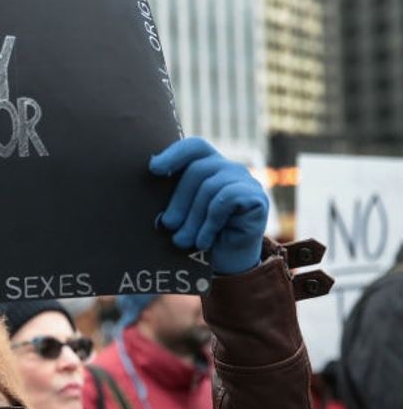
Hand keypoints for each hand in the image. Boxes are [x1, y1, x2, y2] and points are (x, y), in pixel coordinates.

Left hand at [150, 138, 267, 274]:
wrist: (226, 261)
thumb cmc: (197, 234)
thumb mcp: (180, 213)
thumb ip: (169, 198)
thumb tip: (152, 186)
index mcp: (207, 166)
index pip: (195, 147)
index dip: (174, 153)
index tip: (154, 169)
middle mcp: (228, 168)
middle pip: (198, 170)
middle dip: (178, 200)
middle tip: (168, 225)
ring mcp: (245, 180)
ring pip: (210, 187)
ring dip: (192, 219)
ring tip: (182, 241)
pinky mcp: (256, 198)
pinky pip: (225, 200)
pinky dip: (209, 223)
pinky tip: (203, 241)